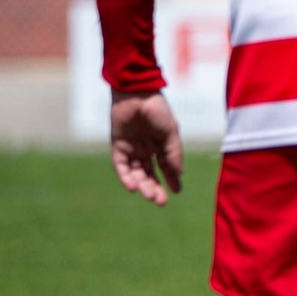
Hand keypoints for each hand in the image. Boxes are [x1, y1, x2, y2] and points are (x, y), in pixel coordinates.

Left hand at [110, 90, 182, 205]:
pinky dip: (126, 176)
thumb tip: (179, 173)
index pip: (166, 167)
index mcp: (160, 144)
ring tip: (149, 195)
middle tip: (160, 201)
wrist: (137, 94)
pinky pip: (121, 165)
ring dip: (142, 185)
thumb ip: (173, 153)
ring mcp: (131, 148)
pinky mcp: (117, 145)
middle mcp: (145, 148)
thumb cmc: (157, 110)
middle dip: (155, 187)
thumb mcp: (170, 132)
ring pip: (136, 172)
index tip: (177, 191)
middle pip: (149, 173)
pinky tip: (132, 186)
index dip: (171, 179)